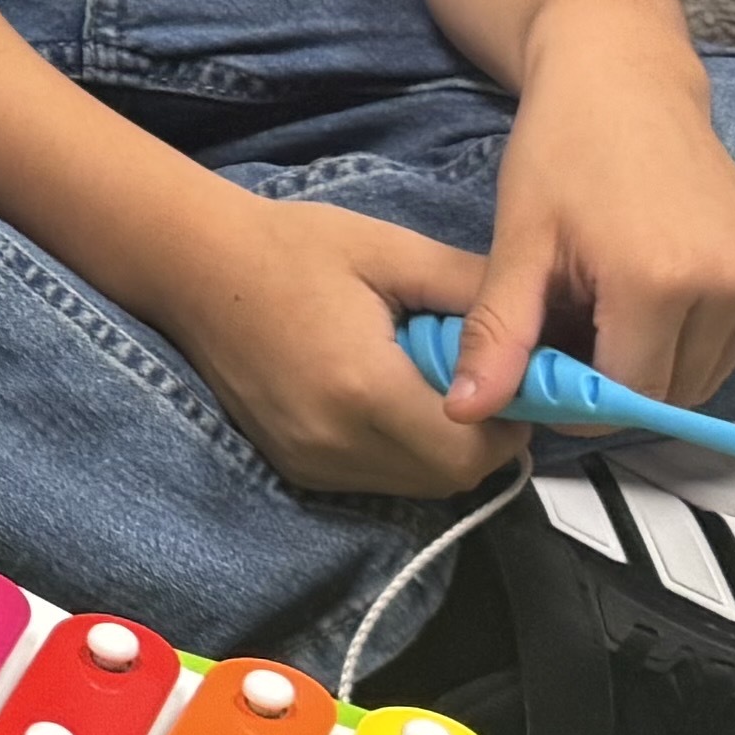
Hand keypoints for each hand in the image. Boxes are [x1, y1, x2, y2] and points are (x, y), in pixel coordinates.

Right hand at [154, 189, 504, 495]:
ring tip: (427, 384)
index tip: (512, 378)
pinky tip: (386, 399)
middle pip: (450, 478)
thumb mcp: (392, 251)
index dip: (509, 422)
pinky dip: (400, 453)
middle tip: (475, 378)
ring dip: (441, 450)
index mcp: (364, 387)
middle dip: (481, 439)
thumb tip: (542, 328)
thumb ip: (472, 291)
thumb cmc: (292, 246)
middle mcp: (335, 441)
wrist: (192, 267)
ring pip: (415, 487)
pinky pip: (375, 481)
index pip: (471, 448)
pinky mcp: (294, 467)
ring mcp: (309, 462)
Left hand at [474, 51, 734, 413]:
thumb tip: (466, 414)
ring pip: (705, 375)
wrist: (626, 77)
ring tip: (606, 307)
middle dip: (617, 382)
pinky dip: (689, 341)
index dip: (582, 398)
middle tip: (572, 331)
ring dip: (655, 364)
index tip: (546, 367)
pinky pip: (731, 344)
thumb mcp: (520, 241)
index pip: (629, 396)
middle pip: (671, 393)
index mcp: (659, 281)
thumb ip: (500, 335)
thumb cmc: (562, 149)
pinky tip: (647, 295)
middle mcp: (728, 284)